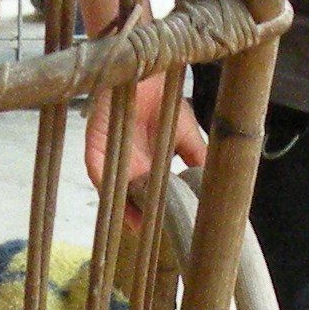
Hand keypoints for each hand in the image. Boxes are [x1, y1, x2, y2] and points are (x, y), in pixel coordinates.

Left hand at [80, 77, 210, 219]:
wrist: (149, 74)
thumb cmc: (165, 100)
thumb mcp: (189, 136)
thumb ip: (198, 161)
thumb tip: (212, 188)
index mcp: (150, 165)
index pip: (152, 196)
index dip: (158, 213)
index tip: (171, 231)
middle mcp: (130, 165)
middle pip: (131, 198)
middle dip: (140, 217)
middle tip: (153, 235)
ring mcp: (112, 157)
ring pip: (114, 190)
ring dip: (123, 208)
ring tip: (137, 225)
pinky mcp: (96, 147)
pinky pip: (97, 171)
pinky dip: (106, 185)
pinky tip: (118, 200)